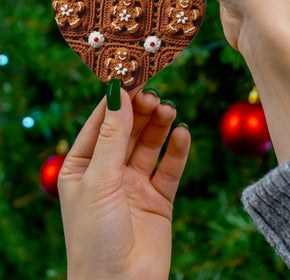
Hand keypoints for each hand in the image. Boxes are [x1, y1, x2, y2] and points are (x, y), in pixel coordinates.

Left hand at [58, 86, 189, 279]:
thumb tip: (118, 92)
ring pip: (150, 145)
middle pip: (128, 130)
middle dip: (141, 112)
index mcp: (83, 166)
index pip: (101, 122)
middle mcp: (109, 172)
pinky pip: (170, 167)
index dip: (117, 99)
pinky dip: (177, 150)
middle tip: (155, 96)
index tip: (134, 76)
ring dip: (160, 126)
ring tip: (169, 111)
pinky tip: (183, 134)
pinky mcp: (159, 197)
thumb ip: (112, 135)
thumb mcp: (99, 179)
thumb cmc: (95, 236)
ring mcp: (135, 184)